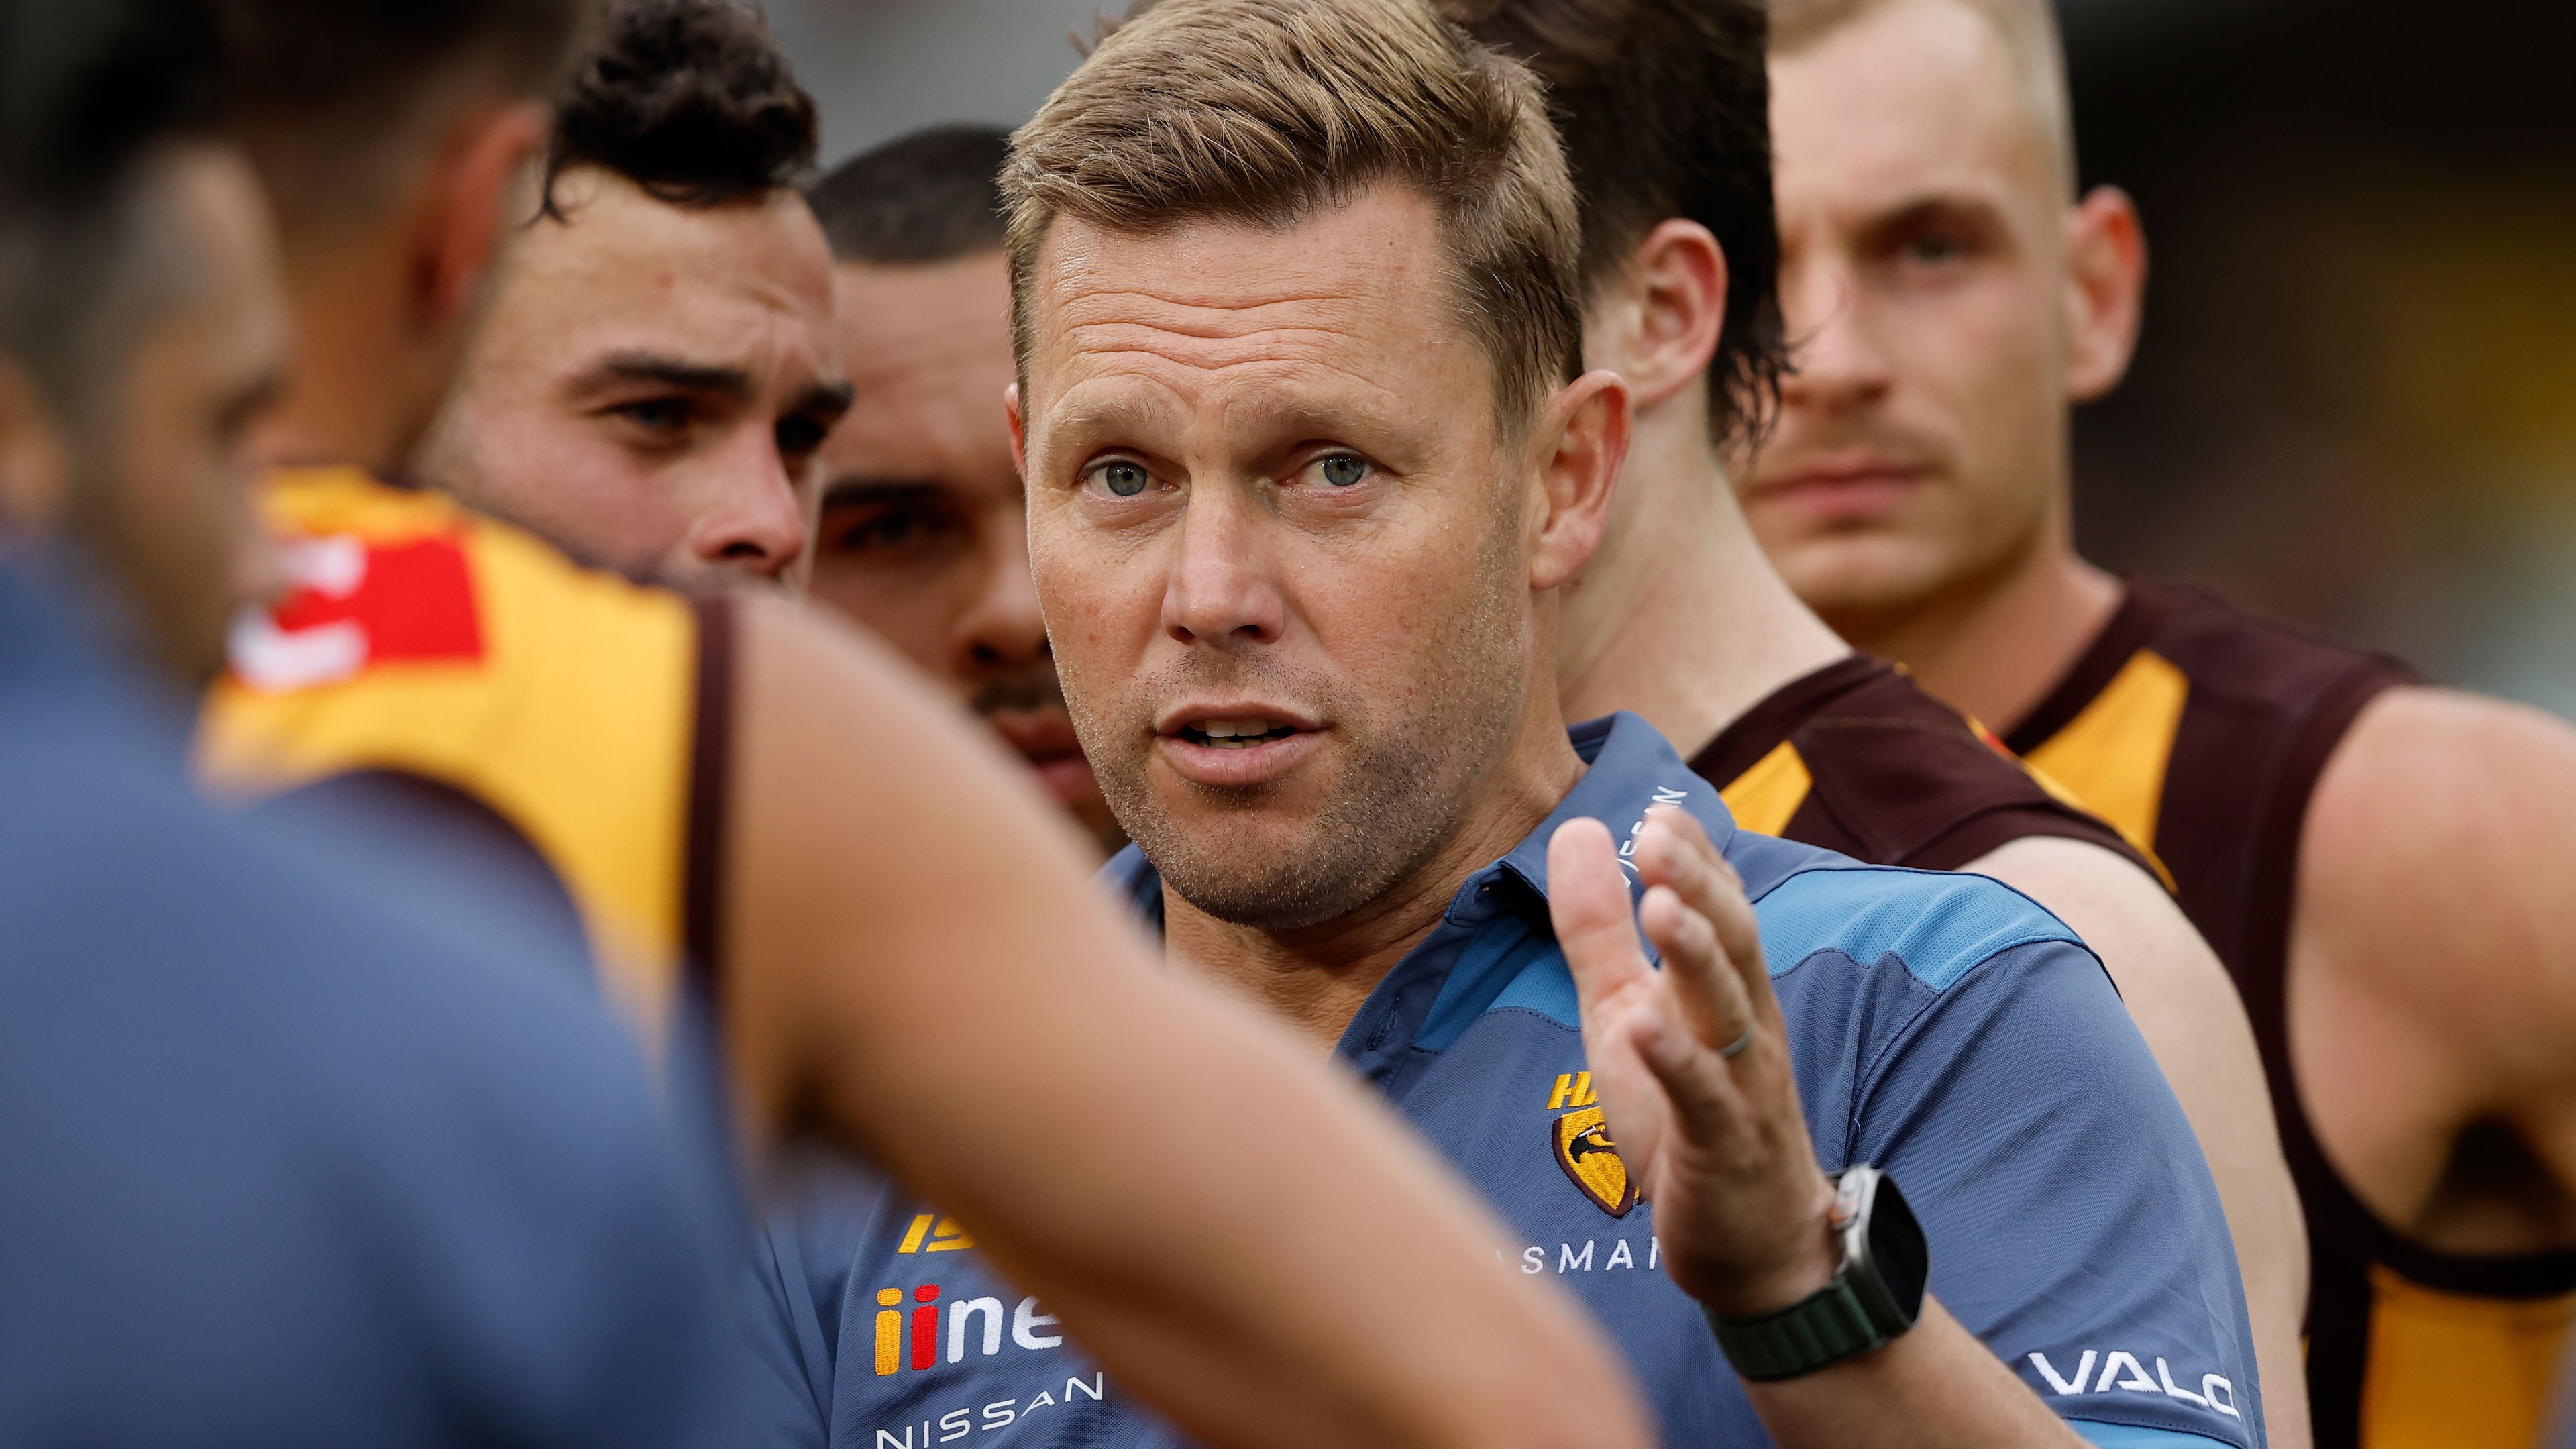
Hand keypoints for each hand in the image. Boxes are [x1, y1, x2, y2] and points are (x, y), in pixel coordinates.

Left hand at [1546, 806, 1839, 1317]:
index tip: (1661, 811)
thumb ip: (1598, 929)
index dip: (1693, 860)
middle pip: (1730, 943)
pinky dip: (1676, 1063)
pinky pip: (1705, 1099)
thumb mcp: (1626, 1011)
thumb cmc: (1683, 1115)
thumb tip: (1578, 829)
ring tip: (1658, 905)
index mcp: (1721, 989)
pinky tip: (1643, 1030)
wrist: (1751, 1242)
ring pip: (1726, 1010)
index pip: (1717, 907)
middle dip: (1696, 887)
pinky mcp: (1722, 1146)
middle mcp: (1744, 1026)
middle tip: (1658, 835)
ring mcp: (1740, 1085)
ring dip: (1694, 956)